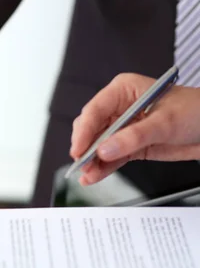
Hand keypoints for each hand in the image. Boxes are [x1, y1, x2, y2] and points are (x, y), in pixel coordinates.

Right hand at [70, 73, 199, 184]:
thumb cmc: (196, 112)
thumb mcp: (165, 123)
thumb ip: (133, 137)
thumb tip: (105, 150)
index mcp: (124, 91)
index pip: (95, 110)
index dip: (84, 131)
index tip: (79, 149)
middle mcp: (119, 108)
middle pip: (91, 128)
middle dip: (85, 147)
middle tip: (83, 163)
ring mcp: (122, 128)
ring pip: (97, 146)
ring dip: (92, 161)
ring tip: (88, 174)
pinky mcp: (128, 146)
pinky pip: (110, 158)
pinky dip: (102, 168)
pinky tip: (94, 176)